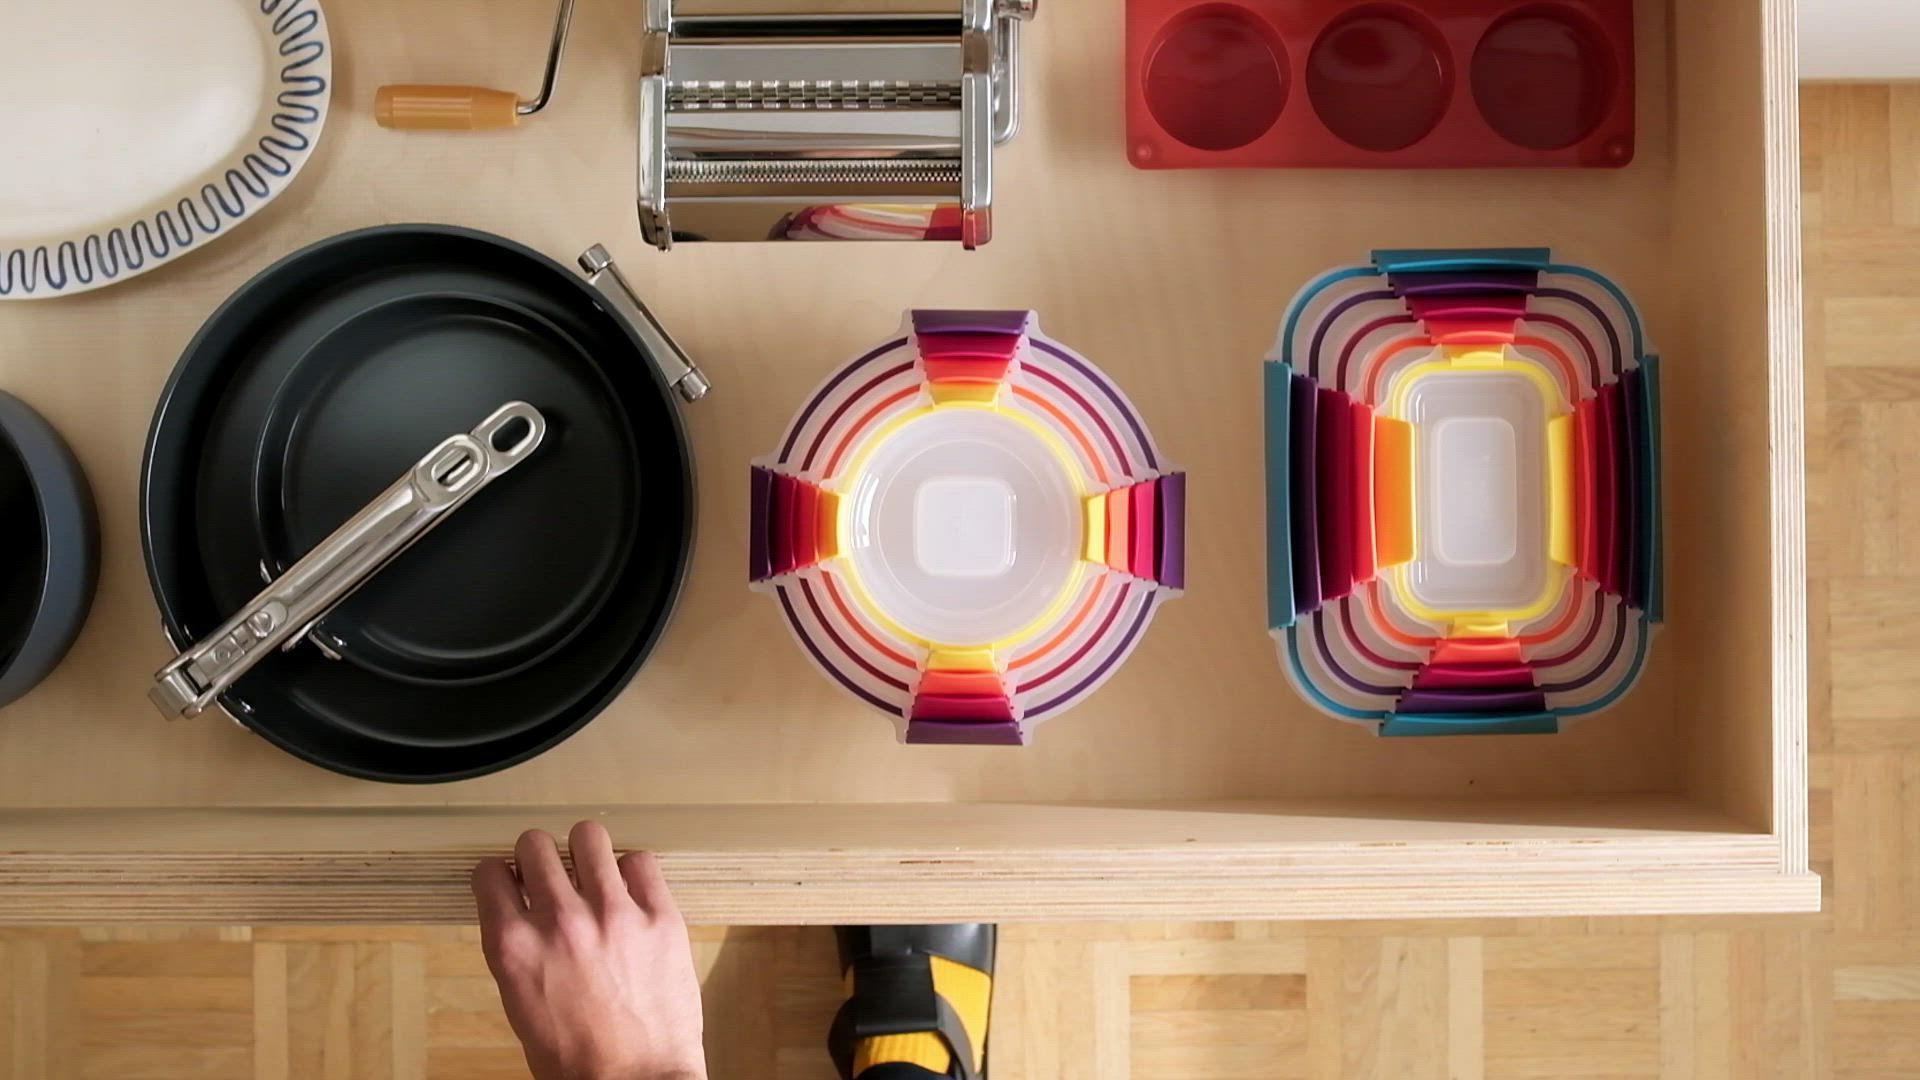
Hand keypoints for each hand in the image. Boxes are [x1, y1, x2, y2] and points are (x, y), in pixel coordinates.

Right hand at [472, 821, 707, 1079]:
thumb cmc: (576, 1058)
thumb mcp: (522, 1002)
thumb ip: (520, 947)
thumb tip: (522, 907)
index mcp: (514, 946)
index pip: (490, 873)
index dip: (501, 877)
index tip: (512, 883)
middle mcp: (559, 921)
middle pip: (535, 844)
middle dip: (539, 857)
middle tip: (553, 877)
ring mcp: (613, 914)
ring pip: (589, 836)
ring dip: (586, 853)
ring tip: (594, 876)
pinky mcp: (660, 917)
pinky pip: (642, 861)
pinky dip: (634, 873)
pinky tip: (631, 895)